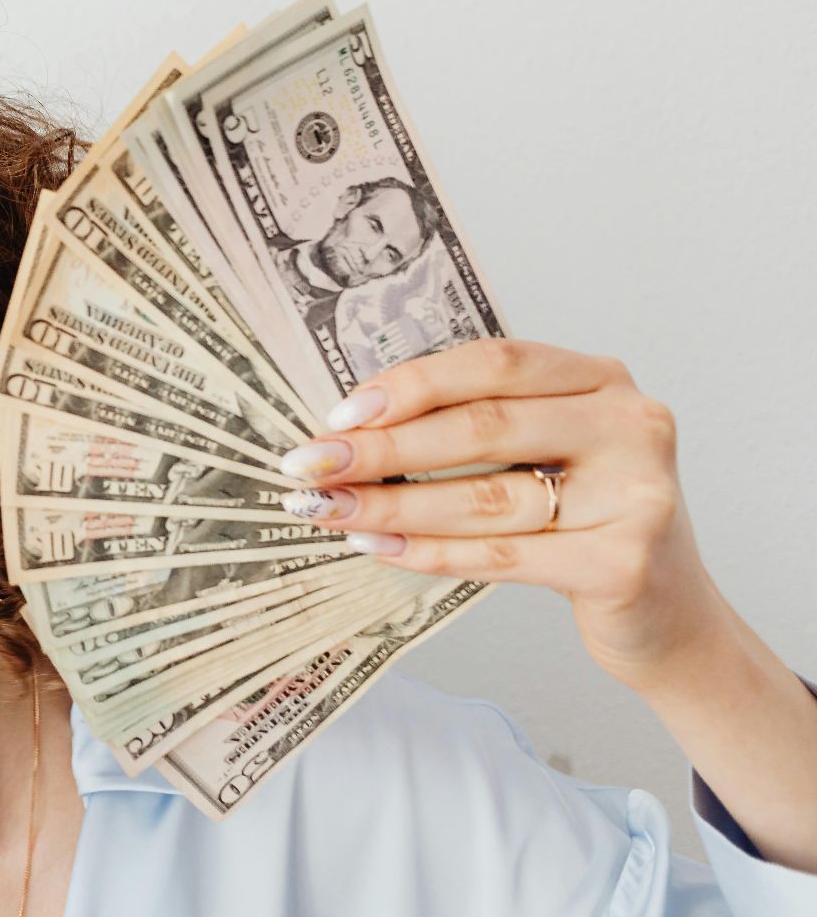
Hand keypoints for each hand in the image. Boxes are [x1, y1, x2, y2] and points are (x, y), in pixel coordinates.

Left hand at [276, 338, 728, 694]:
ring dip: (391, 504)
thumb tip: (355, 424)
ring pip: (485, 496)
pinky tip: (377, 546)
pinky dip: (430, 552)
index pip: (495, 363)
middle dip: (383, 447)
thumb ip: (479, 424)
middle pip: (483, 427)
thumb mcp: (548, 455)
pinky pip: (502, 555)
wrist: (668, 616)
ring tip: (328, 509)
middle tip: (311, 464)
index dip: (412, 383)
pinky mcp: (621, 563)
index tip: (339, 412)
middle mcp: (630, 426)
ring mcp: (634, 495)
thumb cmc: (586, 522)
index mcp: (603, 382)